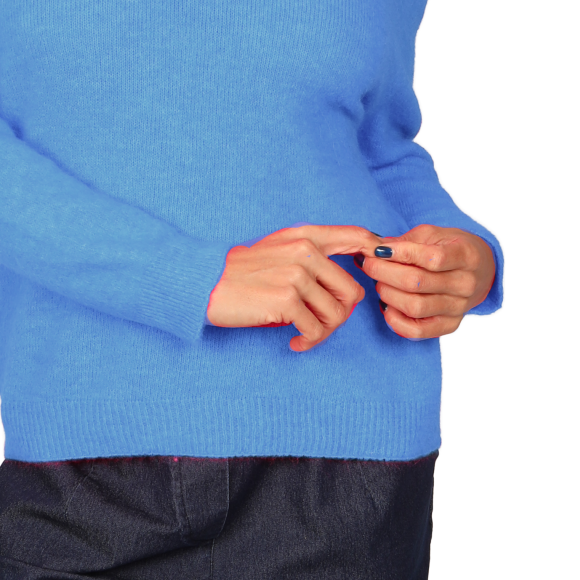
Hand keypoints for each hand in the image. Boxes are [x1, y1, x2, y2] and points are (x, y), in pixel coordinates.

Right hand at [207, 223, 375, 352]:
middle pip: (352, 292)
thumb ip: (312, 252)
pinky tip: (293, 343)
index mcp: (305, 236)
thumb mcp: (278, 249)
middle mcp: (305, 251)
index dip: (375, 255)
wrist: (204, 283)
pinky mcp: (286, 300)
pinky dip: (307, 342)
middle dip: (340, 316)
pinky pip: (315, 330)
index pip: (358, 238)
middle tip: (320, 325)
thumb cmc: (241, 272)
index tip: (373, 274)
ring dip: (323, 333)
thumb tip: (351, 271)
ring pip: (336, 315)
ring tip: (304, 336)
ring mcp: (296, 276)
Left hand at [358, 226, 496, 338]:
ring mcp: (459, 308)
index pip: (432, 258)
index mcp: (466, 256)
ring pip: (414, 306)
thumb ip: (407, 241)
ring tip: (380, 283)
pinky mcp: (450, 325)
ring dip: (388, 294)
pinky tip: (387, 306)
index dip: (400, 253)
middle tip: (369, 264)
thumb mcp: (434, 234)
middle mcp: (466, 284)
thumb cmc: (452, 248)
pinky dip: (396, 321)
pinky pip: (418, 331)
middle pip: (417, 283)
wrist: (481, 271)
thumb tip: (374, 248)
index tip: (378, 249)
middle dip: (384, 272)